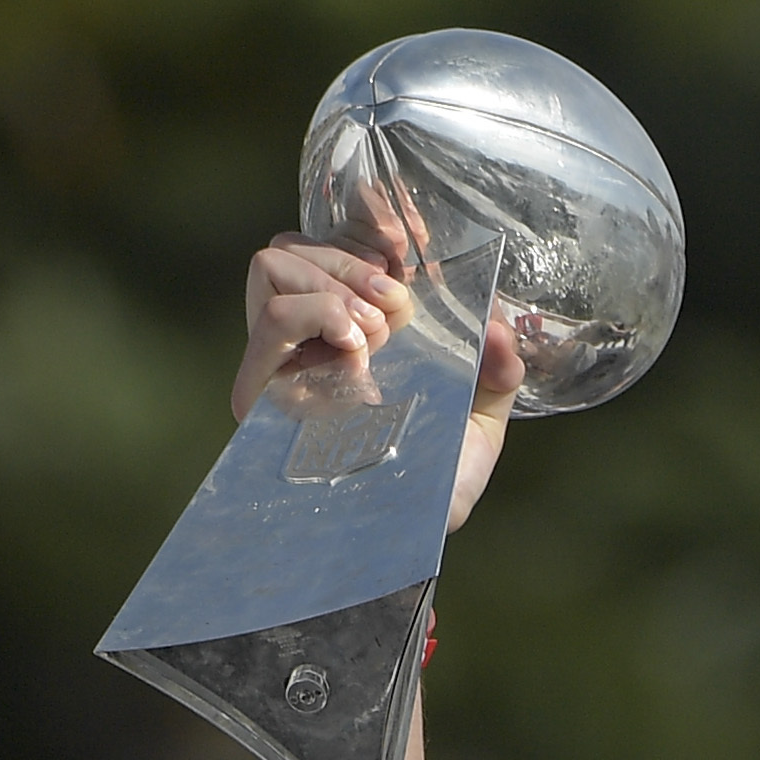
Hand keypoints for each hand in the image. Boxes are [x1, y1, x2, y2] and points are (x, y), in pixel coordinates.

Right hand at [229, 237, 526, 537]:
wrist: (406, 545)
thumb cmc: (438, 484)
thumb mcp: (483, 421)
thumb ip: (498, 368)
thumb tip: (498, 324)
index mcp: (364, 323)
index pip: (345, 237)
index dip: (370, 214)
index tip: (408, 231)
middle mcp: (316, 332)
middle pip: (305, 239)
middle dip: (356, 255)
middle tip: (395, 301)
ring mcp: (283, 356)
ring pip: (277, 259)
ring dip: (333, 280)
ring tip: (372, 332)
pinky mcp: (260, 385)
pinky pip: (273, 310)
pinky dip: (316, 310)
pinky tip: (352, 345)